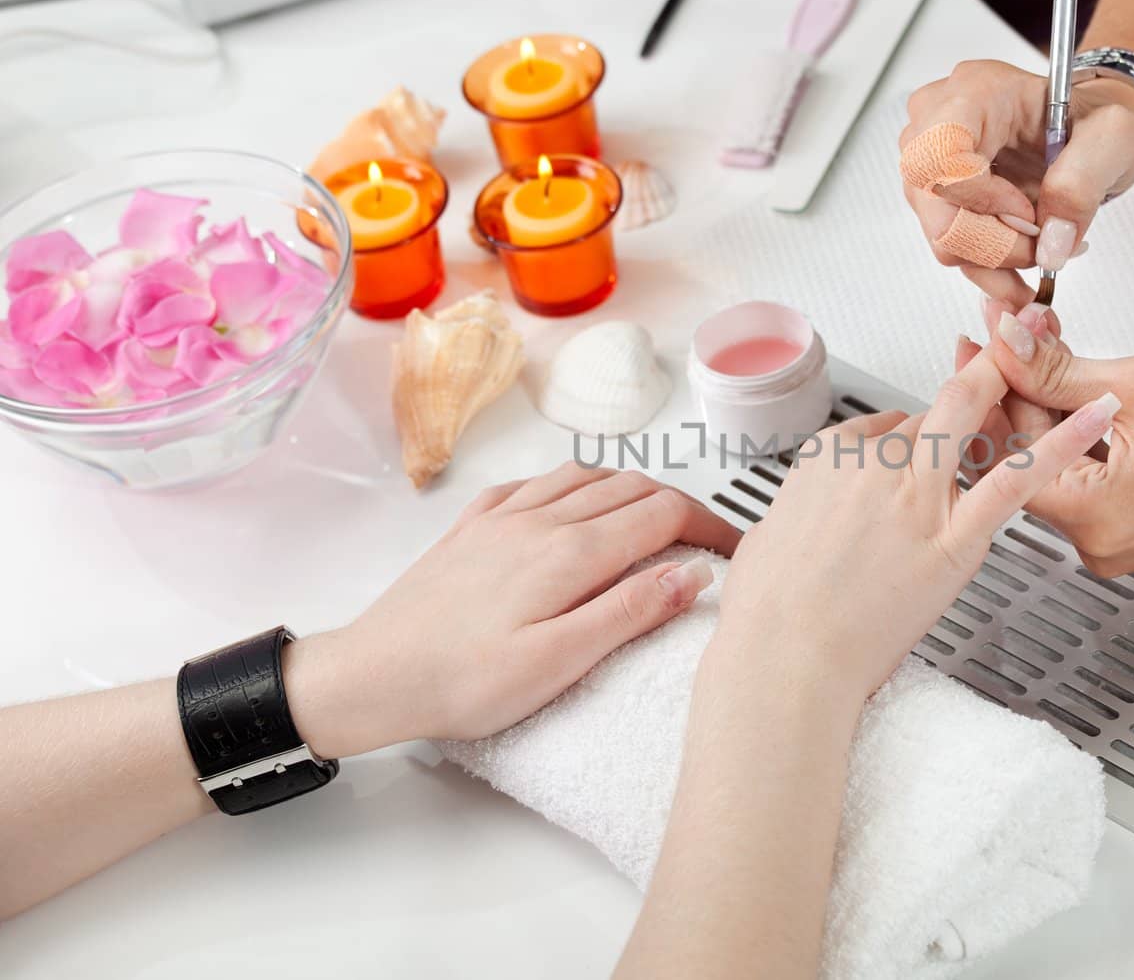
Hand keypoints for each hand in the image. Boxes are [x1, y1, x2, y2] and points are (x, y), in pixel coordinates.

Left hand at [284, 465, 742, 756]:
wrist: (371, 675)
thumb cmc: (461, 682)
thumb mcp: (559, 663)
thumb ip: (630, 612)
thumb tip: (693, 574)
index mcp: (569, 554)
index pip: (664, 515)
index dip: (711, 527)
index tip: (738, 550)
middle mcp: (539, 520)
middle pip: (632, 487)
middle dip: (681, 505)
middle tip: (707, 540)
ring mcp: (502, 518)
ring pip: (585, 476)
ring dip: (632, 488)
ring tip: (655, 519)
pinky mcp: (471, 528)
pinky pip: (534, 484)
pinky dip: (571, 485)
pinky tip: (571, 505)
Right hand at [710, 350, 1121, 704]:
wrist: (784, 659)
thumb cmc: (767, 615)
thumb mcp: (768, 539)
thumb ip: (801, 514)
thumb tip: (803, 518)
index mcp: (826, 457)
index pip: (885, 426)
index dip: (913, 440)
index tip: (924, 452)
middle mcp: (873, 464)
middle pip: (933, 411)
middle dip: (971, 381)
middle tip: (1001, 360)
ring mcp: (916, 495)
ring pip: (968, 419)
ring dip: (1004, 393)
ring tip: (1040, 365)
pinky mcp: (954, 538)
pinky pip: (1016, 478)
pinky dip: (1063, 442)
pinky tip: (1095, 415)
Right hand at [899, 59, 1133, 307]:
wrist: (1086, 128)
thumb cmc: (1093, 118)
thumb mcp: (1113, 137)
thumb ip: (1082, 184)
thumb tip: (1050, 244)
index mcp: (977, 91)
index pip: (939, 153)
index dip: (980, 198)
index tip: (1028, 212)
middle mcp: (940, 122)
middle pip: (935, 205)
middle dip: (993, 243)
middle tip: (1044, 247)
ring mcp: (933, 163)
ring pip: (942, 236)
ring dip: (997, 260)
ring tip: (1044, 250)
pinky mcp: (939, 198)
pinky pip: (953, 248)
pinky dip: (992, 268)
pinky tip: (1026, 263)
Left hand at [966, 304, 1133, 575]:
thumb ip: (1053, 370)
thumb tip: (1004, 345)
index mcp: (1097, 521)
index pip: (1010, 457)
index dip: (990, 392)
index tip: (976, 346)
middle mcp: (1101, 545)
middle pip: (1028, 462)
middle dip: (1016, 392)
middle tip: (1004, 336)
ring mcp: (1116, 541)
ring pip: (1054, 466)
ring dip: (1044, 407)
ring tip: (1039, 348)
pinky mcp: (1130, 528)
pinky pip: (1082, 478)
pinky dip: (1073, 432)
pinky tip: (1069, 386)